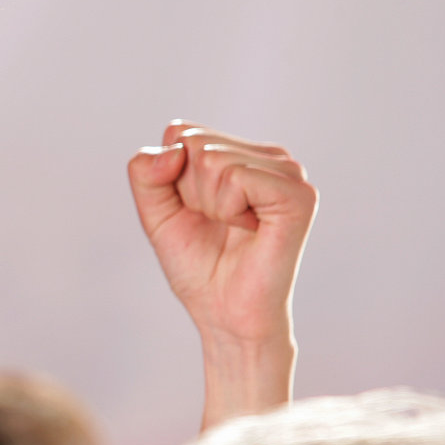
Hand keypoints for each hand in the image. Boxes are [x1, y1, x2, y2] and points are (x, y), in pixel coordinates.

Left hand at [127, 121, 317, 425]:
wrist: (224, 313)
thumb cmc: (198, 265)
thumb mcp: (155, 212)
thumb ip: (145, 172)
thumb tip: (173, 148)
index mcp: (240, 152)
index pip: (180, 132)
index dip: (171, 178)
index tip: (194, 211)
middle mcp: (268, 156)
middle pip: (194, 143)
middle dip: (189, 191)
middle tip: (216, 224)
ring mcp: (288, 172)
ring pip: (213, 159)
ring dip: (209, 204)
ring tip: (233, 229)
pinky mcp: (299, 195)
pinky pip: (236, 178)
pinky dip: (228, 210)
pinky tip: (249, 230)